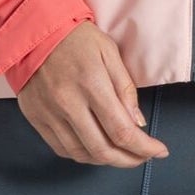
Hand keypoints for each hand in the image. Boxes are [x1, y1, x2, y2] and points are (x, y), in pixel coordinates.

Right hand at [16, 22, 168, 167]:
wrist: (35, 33)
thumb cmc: (78, 39)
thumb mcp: (110, 53)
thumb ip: (125, 89)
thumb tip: (138, 123)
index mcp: (92, 84)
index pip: (121, 130)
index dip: (143, 147)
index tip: (159, 151)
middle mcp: (68, 104)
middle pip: (102, 149)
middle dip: (128, 160)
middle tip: (143, 157)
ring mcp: (49, 114)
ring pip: (81, 154)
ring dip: (106, 161)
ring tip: (123, 155)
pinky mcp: (36, 119)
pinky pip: (61, 148)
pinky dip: (82, 155)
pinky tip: (96, 149)